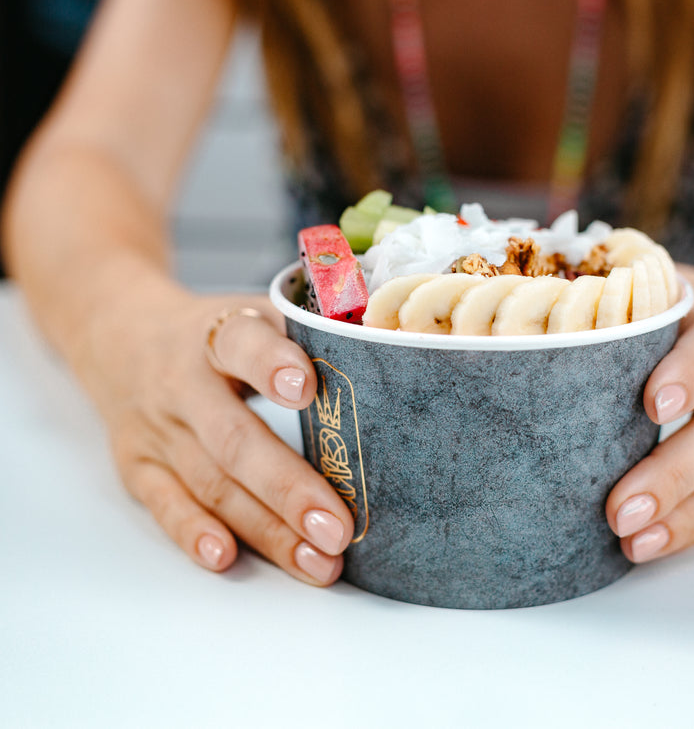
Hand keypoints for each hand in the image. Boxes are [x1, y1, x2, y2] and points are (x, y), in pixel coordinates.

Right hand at [78, 284, 353, 584]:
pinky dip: (195, 533)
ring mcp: (157, 430)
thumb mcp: (254, 314)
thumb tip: (389, 355)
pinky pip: (166, 505)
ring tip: (317, 562)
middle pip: (234, 440)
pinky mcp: (138, 467)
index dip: (272, 364)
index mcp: (217, 334)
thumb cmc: (218, 335)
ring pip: (211, 485)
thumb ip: (307, 334)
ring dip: (266, 530)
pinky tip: (226, 558)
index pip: (243, 343)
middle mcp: (182, 384)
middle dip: (288, 488)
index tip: (307, 389)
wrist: (121, 337)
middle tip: (337, 528)